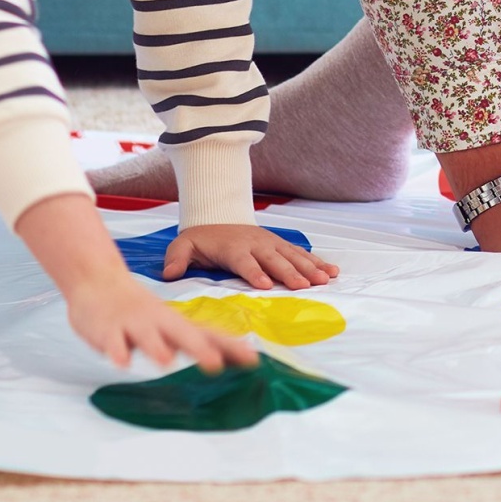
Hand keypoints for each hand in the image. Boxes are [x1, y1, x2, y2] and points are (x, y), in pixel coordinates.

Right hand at [63, 269, 258, 372]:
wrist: (98, 282)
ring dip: (156, 348)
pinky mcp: (107, 330)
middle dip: (198, 349)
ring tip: (166, 362)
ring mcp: (133, 324)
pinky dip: (117, 351)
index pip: (209, 335)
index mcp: (175, 323)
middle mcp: (159, 322)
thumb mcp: (168, 324)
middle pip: (182, 334)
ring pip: (146, 336)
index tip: (253, 360)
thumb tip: (223, 357)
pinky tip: (122, 362)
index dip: (230, 347)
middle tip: (214, 364)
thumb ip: (192, 340)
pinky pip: (112, 342)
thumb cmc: (139, 310)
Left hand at [162, 223, 340, 289]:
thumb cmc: (200, 238)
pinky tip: (332, 271)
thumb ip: (176, 259)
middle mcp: (256, 244)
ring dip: (310, 267)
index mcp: (233, 248)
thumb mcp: (182, 246)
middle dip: (291, 273)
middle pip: (274, 260)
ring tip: (325, 279)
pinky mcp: (280, 245)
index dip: (254, 272)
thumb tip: (168, 273)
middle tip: (305, 286)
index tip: (265, 285)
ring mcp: (271, 243)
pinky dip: (317, 261)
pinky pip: (300, 253)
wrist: (217, 215)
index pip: (244, 262)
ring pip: (293, 256)